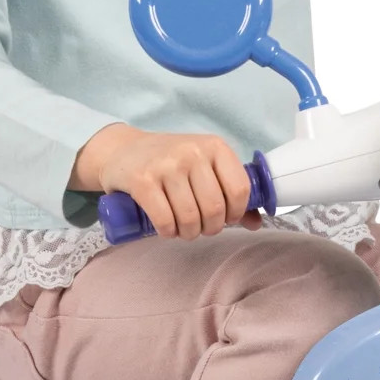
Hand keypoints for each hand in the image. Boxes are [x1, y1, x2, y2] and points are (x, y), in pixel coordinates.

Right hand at [72, 122, 254, 236]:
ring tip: (183, 229)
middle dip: (210, 228)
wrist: (123, 150)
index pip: (239, 189)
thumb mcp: (204, 166)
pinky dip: (168, 232)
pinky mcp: (142, 180)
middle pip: (215, 208)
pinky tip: (166, 229)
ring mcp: (166, 165)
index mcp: (214, 146)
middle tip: (200, 228)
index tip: (225, 218)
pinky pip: (165, 219)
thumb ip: (230, 191)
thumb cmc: (169, 161)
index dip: (235, 212)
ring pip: (190, 217)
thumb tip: (257, 222)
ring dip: (188, 233)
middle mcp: (192, 152)